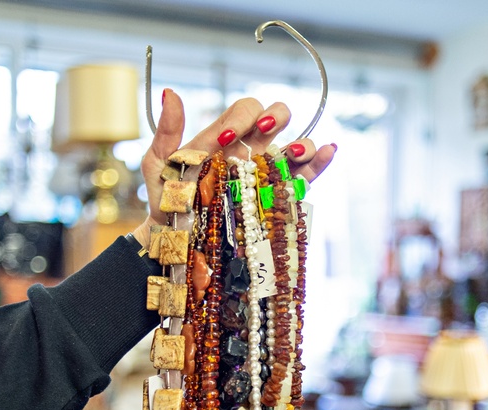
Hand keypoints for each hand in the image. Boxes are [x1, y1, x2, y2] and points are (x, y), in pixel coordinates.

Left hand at [133, 89, 335, 247]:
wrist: (175, 238)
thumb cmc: (166, 200)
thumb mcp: (158, 164)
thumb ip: (167, 131)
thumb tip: (170, 93)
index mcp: (226, 137)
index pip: (245, 110)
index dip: (242, 116)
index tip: (226, 140)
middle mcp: (250, 151)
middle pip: (276, 117)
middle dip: (277, 116)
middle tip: (263, 131)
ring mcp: (266, 174)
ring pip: (296, 145)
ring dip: (302, 142)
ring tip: (296, 151)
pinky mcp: (277, 197)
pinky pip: (305, 177)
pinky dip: (321, 162)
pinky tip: (329, 150)